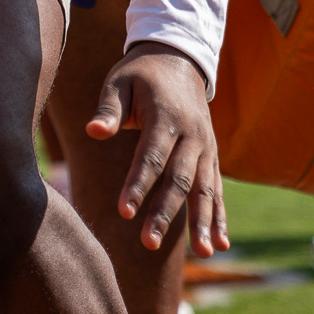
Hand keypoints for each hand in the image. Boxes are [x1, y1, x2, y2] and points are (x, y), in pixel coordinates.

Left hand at [88, 39, 227, 256]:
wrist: (179, 59)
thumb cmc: (139, 74)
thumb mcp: (119, 81)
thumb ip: (108, 108)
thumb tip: (93, 131)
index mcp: (165, 117)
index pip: (150, 157)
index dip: (137, 185)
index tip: (123, 212)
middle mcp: (191, 135)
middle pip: (178, 179)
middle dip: (165, 213)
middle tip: (148, 242)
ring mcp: (205, 147)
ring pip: (205, 189)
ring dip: (203, 222)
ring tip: (203, 254)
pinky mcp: (211, 156)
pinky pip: (217, 189)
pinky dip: (220, 216)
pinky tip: (219, 244)